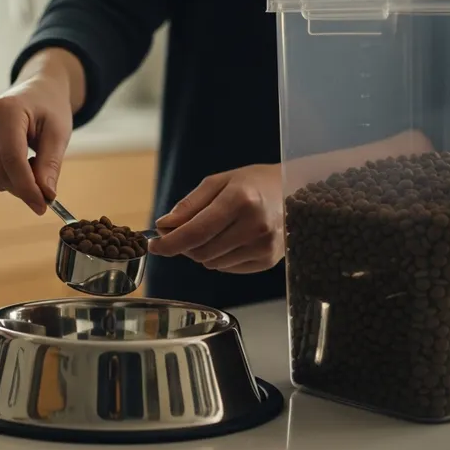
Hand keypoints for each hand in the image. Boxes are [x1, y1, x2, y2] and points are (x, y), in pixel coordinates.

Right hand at [0, 49, 82, 214]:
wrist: (37, 89)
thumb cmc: (50, 108)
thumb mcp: (59, 132)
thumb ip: (51, 163)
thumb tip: (45, 194)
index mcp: (6, 110)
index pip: (12, 158)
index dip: (27, 187)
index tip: (43, 205)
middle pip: (0, 170)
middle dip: (23, 189)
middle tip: (46, 195)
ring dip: (16, 182)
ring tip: (36, 166)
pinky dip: (7, 175)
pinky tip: (21, 162)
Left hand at [148, 164, 284, 273]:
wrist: (295, 190)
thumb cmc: (253, 183)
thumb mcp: (218, 182)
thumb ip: (189, 205)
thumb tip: (164, 225)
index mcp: (240, 200)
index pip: (195, 232)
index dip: (169, 242)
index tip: (154, 244)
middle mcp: (255, 226)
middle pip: (201, 251)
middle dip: (183, 246)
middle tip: (181, 232)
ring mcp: (264, 246)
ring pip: (212, 263)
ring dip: (202, 251)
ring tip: (213, 231)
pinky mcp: (269, 260)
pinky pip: (228, 267)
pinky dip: (220, 257)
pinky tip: (230, 239)